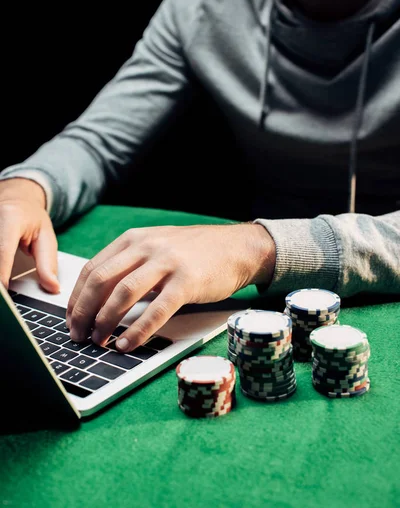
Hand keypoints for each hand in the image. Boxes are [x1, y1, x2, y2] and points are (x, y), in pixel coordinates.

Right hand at [0, 178, 59, 292]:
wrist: (16, 199)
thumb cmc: (31, 218)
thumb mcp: (46, 238)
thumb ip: (47, 263)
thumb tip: (53, 287)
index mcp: (11, 218)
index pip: (3, 249)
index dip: (2, 272)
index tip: (4, 290)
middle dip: (0, 276)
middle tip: (6, 297)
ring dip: (0, 271)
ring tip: (5, 289)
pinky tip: (2, 278)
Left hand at [66, 223, 275, 350]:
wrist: (237, 247)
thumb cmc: (196, 252)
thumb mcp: (158, 247)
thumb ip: (131, 264)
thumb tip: (102, 299)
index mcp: (134, 239)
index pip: (93, 268)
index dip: (77, 297)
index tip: (71, 319)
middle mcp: (146, 246)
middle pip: (101, 280)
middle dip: (83, 311)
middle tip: (78, 335)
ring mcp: (167, 262)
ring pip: (123, 293)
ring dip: (105, 321)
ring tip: (99, 341)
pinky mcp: (187, 281)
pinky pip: (156, 310)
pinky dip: (138, 330)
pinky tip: (128, 344)